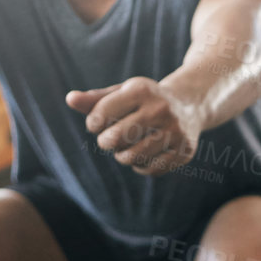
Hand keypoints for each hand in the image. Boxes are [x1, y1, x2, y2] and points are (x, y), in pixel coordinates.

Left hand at [67, 77, 200, 174]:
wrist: (190, 105)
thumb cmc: (145, 101)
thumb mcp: (122, 94)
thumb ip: (95, 100)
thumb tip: (70, 99)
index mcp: (141, 91)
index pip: (101, 114)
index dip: (94, 124)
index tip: (99, 123)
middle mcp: (161, 109)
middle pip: (115, 139)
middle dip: (106, 142)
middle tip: (110, 139)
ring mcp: (175, 131)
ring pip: (132, 157)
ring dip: (123, 156)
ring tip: (127, 148)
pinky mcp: (185, 150)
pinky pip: (151, 169)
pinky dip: (141, 166)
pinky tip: (145, 154)